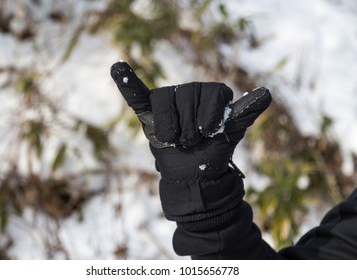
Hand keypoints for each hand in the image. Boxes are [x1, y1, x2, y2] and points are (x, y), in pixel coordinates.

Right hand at [110, 61, 270, 231]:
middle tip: (191, 142)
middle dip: (190, 125)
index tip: (209, 134)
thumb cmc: (212, 153)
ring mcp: (168, 102)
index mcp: (211, 94)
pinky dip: (127, 83)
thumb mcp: (230, 133)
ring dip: (170, 124)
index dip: (209, 116)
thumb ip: (244, 114)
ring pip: (164, 97)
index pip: (211, 91)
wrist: (192, 177)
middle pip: (186, 93)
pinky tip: (118, 68)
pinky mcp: (150, 114)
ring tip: (175, 141)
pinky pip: (136, 95)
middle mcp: (189, 92)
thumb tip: (267, 93)